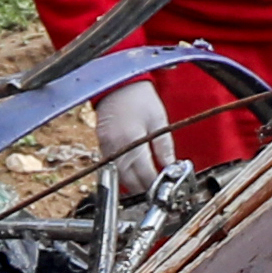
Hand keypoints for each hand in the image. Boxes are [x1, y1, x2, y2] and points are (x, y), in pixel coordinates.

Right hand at [88, 68, 180, 197]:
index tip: (165, 188)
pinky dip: (121, 173)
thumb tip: (171, 166)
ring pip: (118, 177)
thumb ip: (164, 147)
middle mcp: (116, 147)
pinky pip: (110, 166)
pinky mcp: (100, 143)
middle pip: (129, 181)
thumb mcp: (159, 121)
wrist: (117, 82)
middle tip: (156, 190)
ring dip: (131, 184)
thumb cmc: (139, 97)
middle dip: (143, 189)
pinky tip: (132, 173)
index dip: (156, 184)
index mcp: (133, 142)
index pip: (145, 174)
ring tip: (145, 185)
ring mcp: (105, 146)